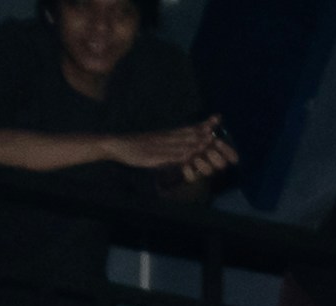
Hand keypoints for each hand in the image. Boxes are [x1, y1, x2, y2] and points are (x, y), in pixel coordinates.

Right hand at [103, 119, 228, 173]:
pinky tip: (188, 154)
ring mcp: (159, 146)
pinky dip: (179, 155)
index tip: (217, 118)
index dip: (203, 124)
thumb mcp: (157, 146)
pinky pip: (168, 156)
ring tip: (208, 138)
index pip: (189, 128)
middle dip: (203, 130)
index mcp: (167, 135)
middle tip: (217, 123)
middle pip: (187, 133)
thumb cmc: (137, 148)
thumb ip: (170, 147)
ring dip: (194, 141)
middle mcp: (166, 138)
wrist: (117, 145)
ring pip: (179, 143)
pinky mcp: (153, 156)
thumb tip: (184, 149)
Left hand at [172, 117, 237, 183]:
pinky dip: (189, 172)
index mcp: (219, 153)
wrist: (175, 150)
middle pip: (221, 165)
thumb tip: (217, 116)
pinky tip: (185, 165)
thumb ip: (209, 125)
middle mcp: (213, 163)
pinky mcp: (192, 176)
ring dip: (203, 164)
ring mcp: (203, 170)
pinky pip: (192, 178)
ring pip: (208, 172)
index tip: (217, 142)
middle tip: (208, 150)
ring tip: (196, 157)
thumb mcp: (199, 130)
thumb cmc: (192, 139)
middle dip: (216, 157)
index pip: (232, 156)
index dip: (227, 151)